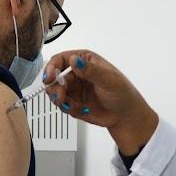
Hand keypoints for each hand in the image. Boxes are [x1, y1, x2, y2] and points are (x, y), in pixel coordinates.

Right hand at [43, 50, 158, 154]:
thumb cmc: (122, 94)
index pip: (61, 59)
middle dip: (55, 87)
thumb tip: (75, 60)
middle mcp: (77, 73)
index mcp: (84, 61)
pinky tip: (82, 109)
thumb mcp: (108, 80)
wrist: (125, 116)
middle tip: (60, 96)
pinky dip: (69, 108)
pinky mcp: (73, 103)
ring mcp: (74, 89)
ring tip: (71, 105)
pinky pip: (62, 105)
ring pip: (55, 91)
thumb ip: (90, 71)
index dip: (52, 67)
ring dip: (60, 99)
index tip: (49, 78)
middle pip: (54, 76)